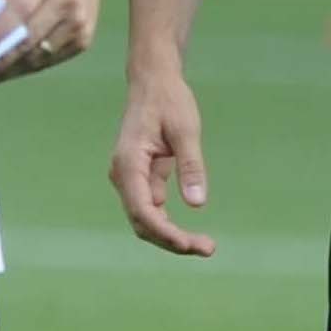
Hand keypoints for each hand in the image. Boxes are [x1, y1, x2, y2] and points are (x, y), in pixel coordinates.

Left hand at [0, 0, 107, 95]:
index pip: (21, 10)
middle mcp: (66, 3)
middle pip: (29, 39)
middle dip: (0, 63)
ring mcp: (78, 24)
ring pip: (39, 56)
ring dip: (12, 70)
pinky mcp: (83, 40)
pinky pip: (50, 60)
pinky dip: (28, 66)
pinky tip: (11, 70)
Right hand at [109, 61, 215, 256]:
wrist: (153, 81)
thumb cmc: (169, 100)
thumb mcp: (186, 130)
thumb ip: (191, 166)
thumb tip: (197, 203)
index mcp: (128, 164)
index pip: (142, 210)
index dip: (165, 233)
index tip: (190, 245)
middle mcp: (123, 175)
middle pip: (142, 222)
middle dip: (171, 240)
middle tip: (207, 248)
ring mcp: (130, 179)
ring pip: (146, 220)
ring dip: (171, 236)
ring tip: (205, 245)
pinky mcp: (141, 179)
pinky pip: (153, 210)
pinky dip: (171, 224)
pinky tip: (194, 234)